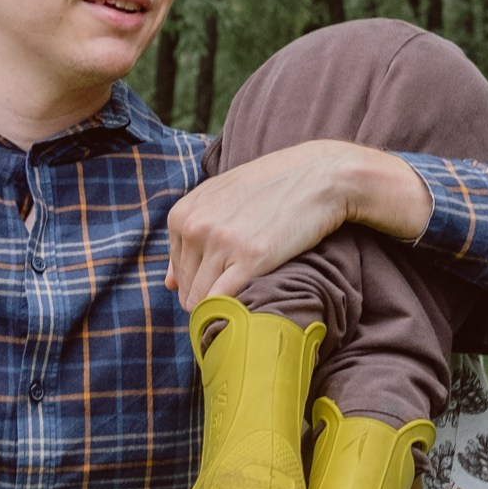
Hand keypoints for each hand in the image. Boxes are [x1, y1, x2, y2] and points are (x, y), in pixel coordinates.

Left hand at [166, 141, 432, 309]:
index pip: (177, 273)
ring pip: (203, 301)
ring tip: (248, 301)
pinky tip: (251, 309)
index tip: (228, 284)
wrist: (319, 175)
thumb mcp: (220, 199)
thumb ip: (190, 236)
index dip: (201, 284)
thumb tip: (169, 284)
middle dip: (210, 299)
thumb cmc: (272, 187)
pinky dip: (233, 313)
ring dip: (222, 309)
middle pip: (188, 290)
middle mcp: (195, 227)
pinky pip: (224, 302)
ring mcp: (221, 243)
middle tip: (241, 296)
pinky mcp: (250, 258)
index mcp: (182, 214)